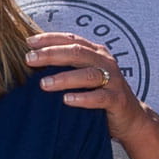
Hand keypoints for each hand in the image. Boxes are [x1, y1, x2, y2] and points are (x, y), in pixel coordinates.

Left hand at [25, 31, 154, 145]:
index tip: (28, 42)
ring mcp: (113, 80)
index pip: (71, 39)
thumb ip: (65, 66)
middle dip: (51, 54)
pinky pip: (100, 97)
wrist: (130, 119)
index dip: (50, 38)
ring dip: (64, 78)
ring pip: (87, 74)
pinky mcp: (117, 99)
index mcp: (95, 52)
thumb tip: (31, 60)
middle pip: (76, 52)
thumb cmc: (100, 94)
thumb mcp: (83, 76)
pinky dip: (83, 98)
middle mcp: (105, 62)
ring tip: (43, 84)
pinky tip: (66, 100)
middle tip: (29, 59)